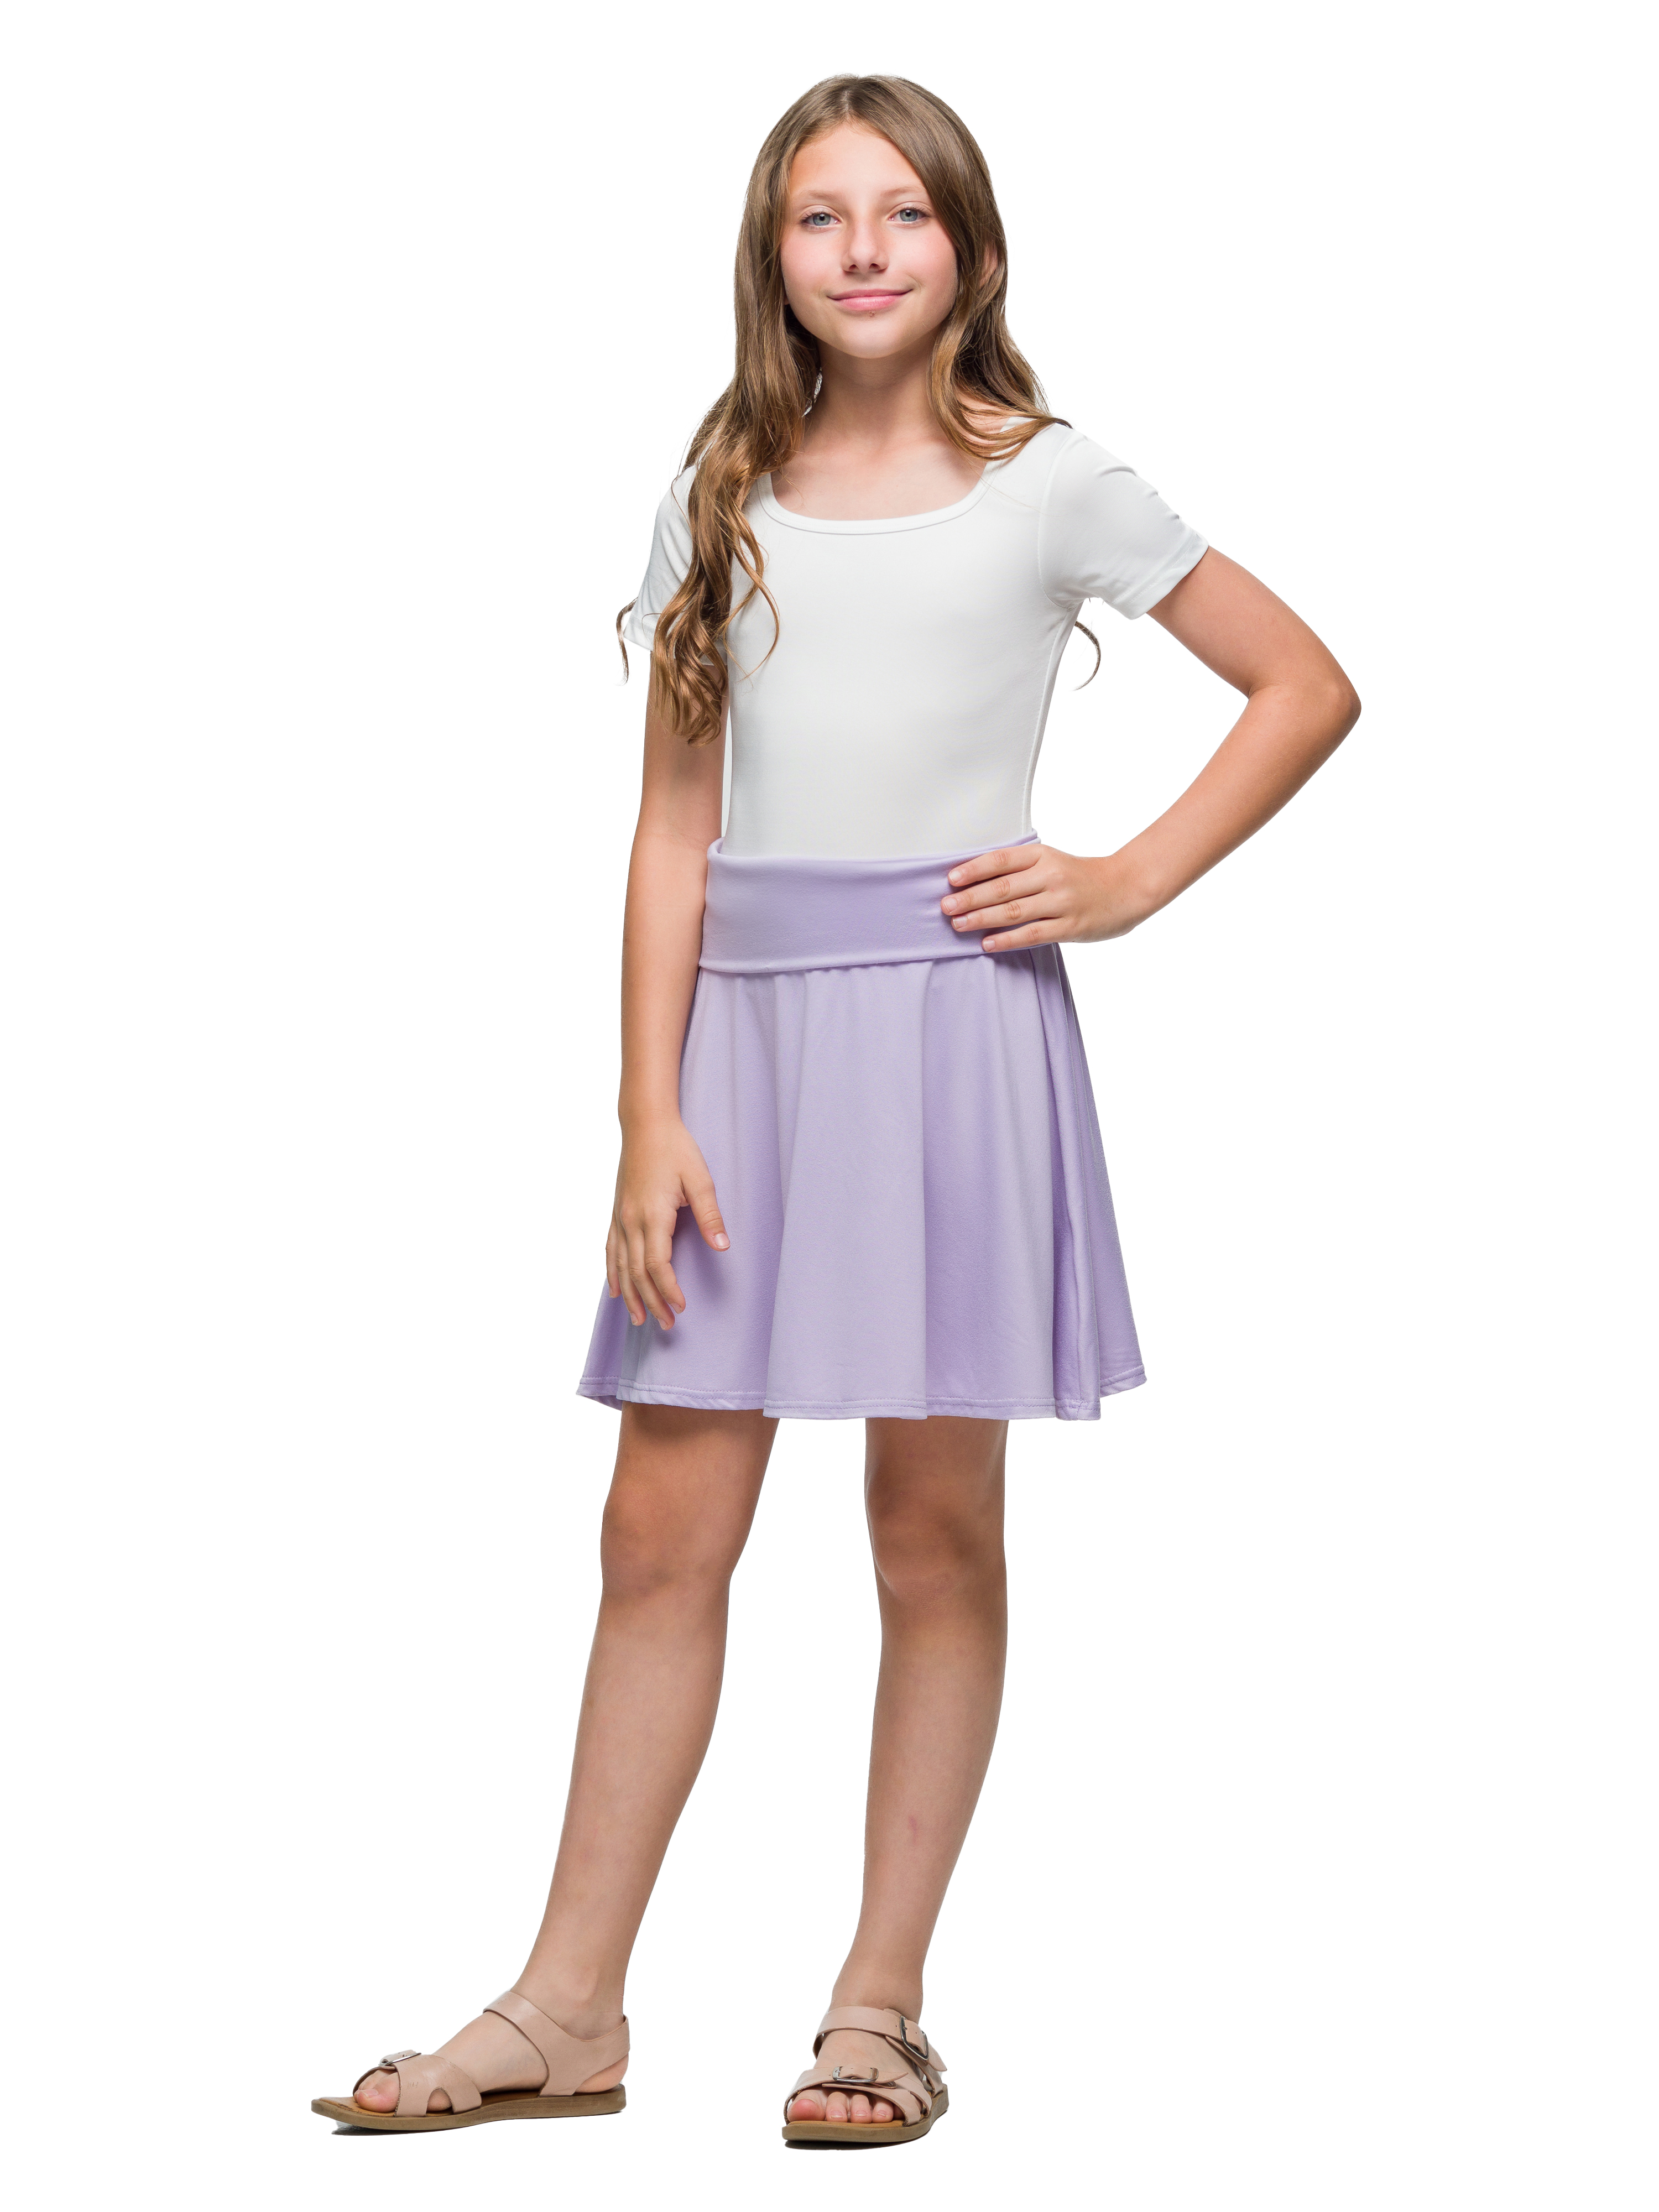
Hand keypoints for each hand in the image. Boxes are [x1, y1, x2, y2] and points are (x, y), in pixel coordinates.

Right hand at [607, 1116, 728, 1327]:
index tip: (681, 1307)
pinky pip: (610, 1250)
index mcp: (653, 1215)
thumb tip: (723, 1246)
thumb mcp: (699, 1179)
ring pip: (621, 1266)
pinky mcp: (616, 1213)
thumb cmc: (675, 1148)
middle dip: (651, 1301)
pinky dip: (612, 1273)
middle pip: (638, 1273)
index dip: (668, 1290)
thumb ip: (710, 1215)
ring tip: (638, 1319)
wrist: (644, 1124)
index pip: (658, 1265)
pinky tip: (615, 1290)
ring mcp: (619, 1218)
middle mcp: (631, 1221)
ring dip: (630, 1295)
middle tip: (667, 1325)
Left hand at [939, 843, 1152, 949]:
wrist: (1127, 888)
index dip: (974, 869)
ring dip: (981, 919)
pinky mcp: (1070, 926)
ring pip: (1014, 912)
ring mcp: (1061, 902)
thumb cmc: (1080, 876)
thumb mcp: (1052, 862)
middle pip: (1002, 888)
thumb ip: (1020, 870)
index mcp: (1044, 855)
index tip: (951, 880)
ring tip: (958, 925)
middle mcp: (1051, 876)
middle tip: (945, 907)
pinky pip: (1032, 934)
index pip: (1001, 860)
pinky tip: (987, 943)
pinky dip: (1007, 939)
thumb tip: (975, 882)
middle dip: (970, 898)